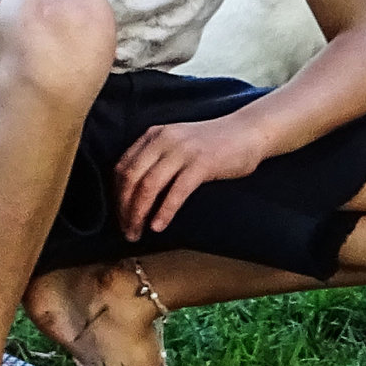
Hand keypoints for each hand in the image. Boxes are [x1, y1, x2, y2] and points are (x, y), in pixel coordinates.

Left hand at [114, 114, 270, 238]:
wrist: (249, 132)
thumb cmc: (216, 143)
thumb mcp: (178, 142)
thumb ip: (158, 157)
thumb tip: (137, 191)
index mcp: (154, 135)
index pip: (122, 167)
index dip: (116, 195)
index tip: (120, 216)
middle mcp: (164, 140)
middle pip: (131, 178)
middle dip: (124, 208)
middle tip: (127, 230)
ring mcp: (183, 151)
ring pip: (148, 185)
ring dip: (139, 213)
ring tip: (138, 233)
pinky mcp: (202, 163)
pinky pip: (176, 191)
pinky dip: (164, 211)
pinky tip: (159, 226)